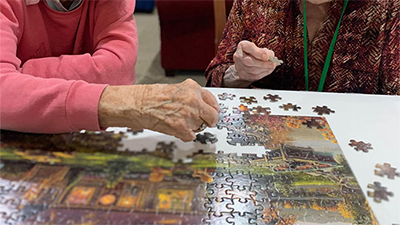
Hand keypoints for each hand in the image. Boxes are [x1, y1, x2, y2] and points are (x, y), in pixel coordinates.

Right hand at [98, 79, 218, 141]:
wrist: (136, 104)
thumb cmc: (151, 97)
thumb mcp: (175, 89)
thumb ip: (190, 96)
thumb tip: (202, 107)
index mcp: (192, 88)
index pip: (213, 101)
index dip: (213, 109)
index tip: (212, 113)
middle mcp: (193, 101)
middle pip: (213, 116)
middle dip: (209, 121)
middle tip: (204, 123)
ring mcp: (189, 115)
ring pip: (201, 127)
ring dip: (193, 127)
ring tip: (178, 121)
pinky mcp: (182, 128)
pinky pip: (191, 136)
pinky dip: (184, 135)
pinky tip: (175, 128)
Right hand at [232, 40, 277, 83]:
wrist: (243, 63)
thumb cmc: (253, 53)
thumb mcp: (258, 48)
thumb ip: (264, 51)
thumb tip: (271, 56)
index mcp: (243, 46)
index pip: (248, 47)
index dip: (258, 52)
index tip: (266, 56)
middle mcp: (238, 56)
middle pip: (249, 61)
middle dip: (263, 63)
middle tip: (273, 63)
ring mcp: (239, 67)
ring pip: (253, 70)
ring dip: (265, 69)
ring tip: (272, 66)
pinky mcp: (243, 75)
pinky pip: (255, 76)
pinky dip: (264, 73)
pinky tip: (268, 70)